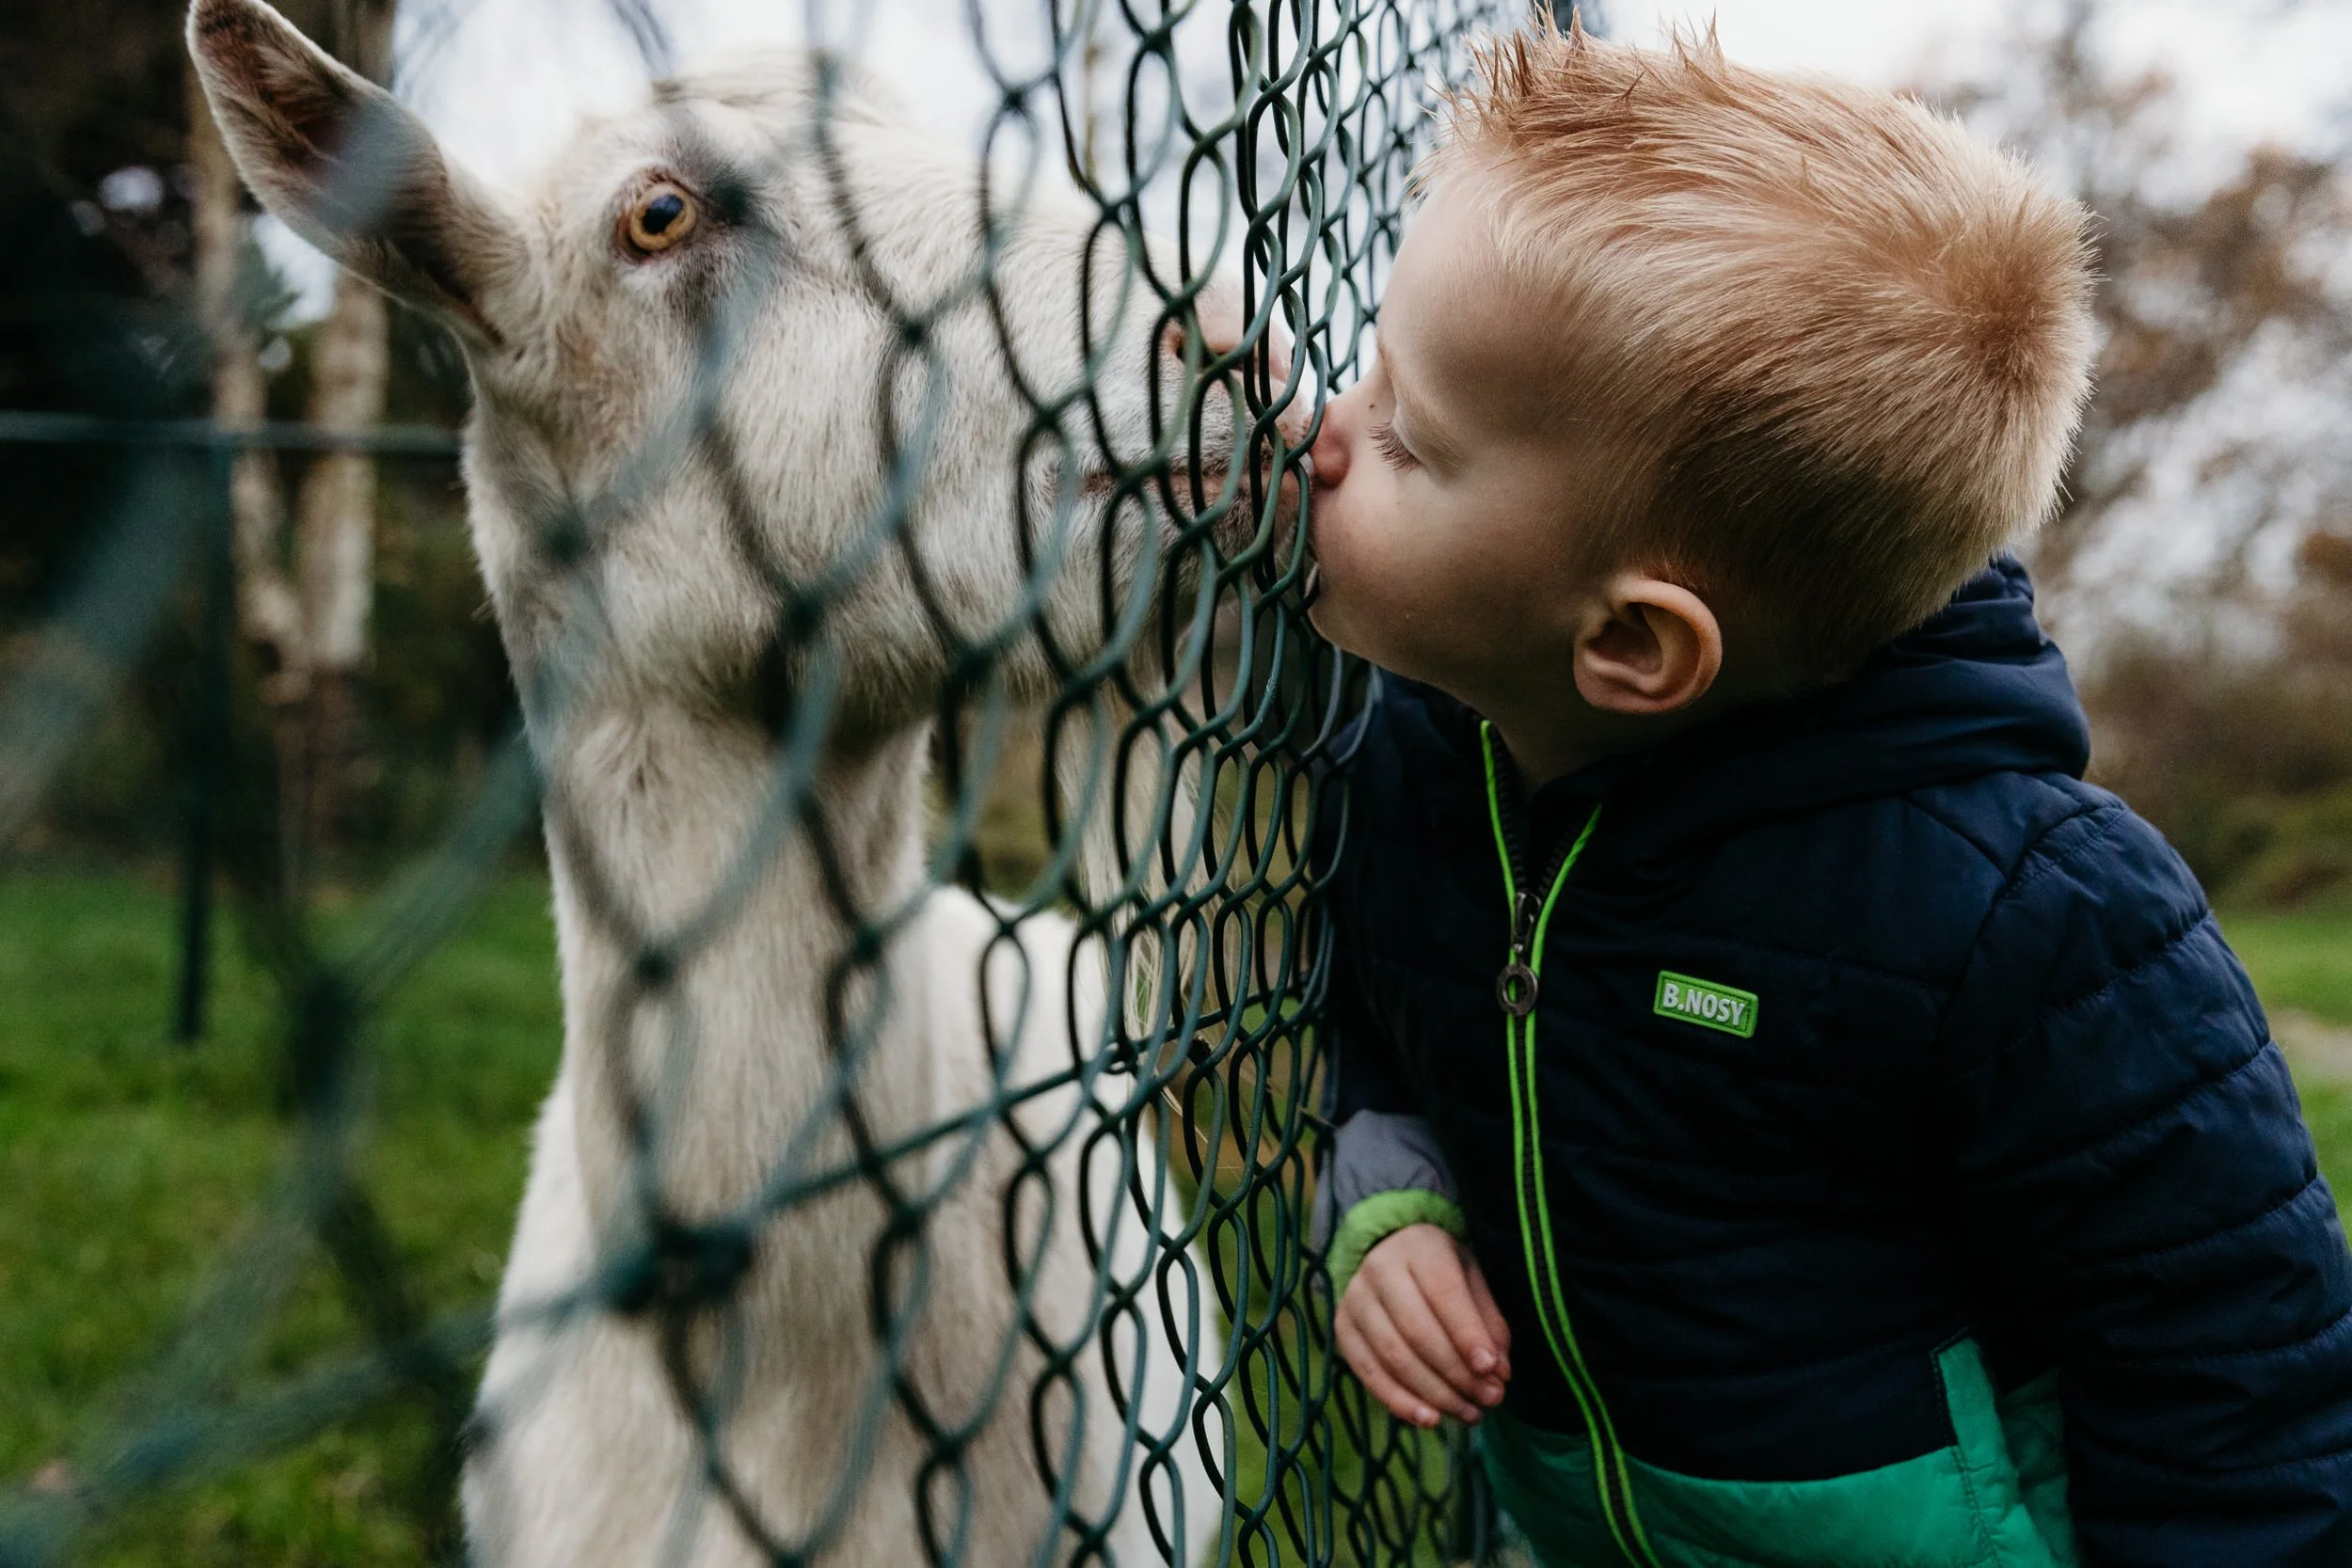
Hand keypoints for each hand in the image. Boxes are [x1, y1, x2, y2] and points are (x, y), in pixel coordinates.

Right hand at [1334, 1223, 1511, 1426]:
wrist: (1387, 1253)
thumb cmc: (1441, 1270)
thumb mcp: (1471, 1277)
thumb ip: (1488, 1321)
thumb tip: (1498, 1372)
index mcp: (1418, 1246)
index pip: (1443, 1292)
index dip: (1467, 1333)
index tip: (1492, 1368)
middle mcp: (1379, 1269)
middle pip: (1417, 1331)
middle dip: (1457, 1372)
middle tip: (1491, 1398)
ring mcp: (1355, 1300)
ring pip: (1394, 1356)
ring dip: (1435, 1394)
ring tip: (1470, 1413)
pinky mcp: (1343, 1329)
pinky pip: (1369, 1373)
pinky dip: (1400, 1402)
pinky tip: (1430, 1419)